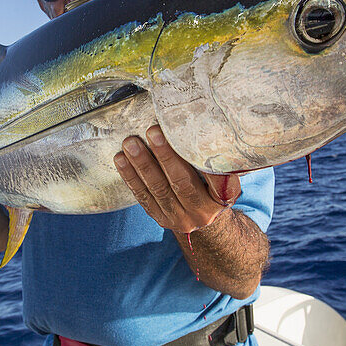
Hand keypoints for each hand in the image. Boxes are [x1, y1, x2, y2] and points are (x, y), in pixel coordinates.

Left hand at [113, 125, 240, 234]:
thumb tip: (204, 127)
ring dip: (142, 164)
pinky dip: (131, 177)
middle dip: (165, 156)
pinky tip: (120, 160)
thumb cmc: (213, 187)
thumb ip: (217, 159)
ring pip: (158, 189)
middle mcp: (202, 212)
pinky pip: (143, 197)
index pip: (215, 178)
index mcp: (222, 198)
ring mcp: (180, 218)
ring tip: (130, 144)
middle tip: (152, 132)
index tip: (187, 135)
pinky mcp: (162, 218)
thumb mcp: (225, 176)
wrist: (205, 219)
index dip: (201, 158)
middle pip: (181, 183)